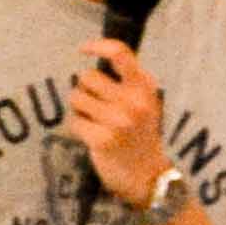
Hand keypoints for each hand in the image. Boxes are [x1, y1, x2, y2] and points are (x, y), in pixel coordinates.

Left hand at [64, 41, 173, 208]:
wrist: (151, 178)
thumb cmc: (143, 137)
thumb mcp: (146, 104)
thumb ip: (127, 85)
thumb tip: (91, 67)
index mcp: (145, 88)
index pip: (120, 54)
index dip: (98, 46)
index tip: (83, 49)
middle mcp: (133, 101)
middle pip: (87, 78)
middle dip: (85, 90)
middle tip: (95, 107)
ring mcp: (117, 120)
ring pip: (76, 98)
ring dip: (79, 109)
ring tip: (95, 123)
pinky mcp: (102, 139)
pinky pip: (74, 122)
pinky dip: (78, 129)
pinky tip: (92, 138)